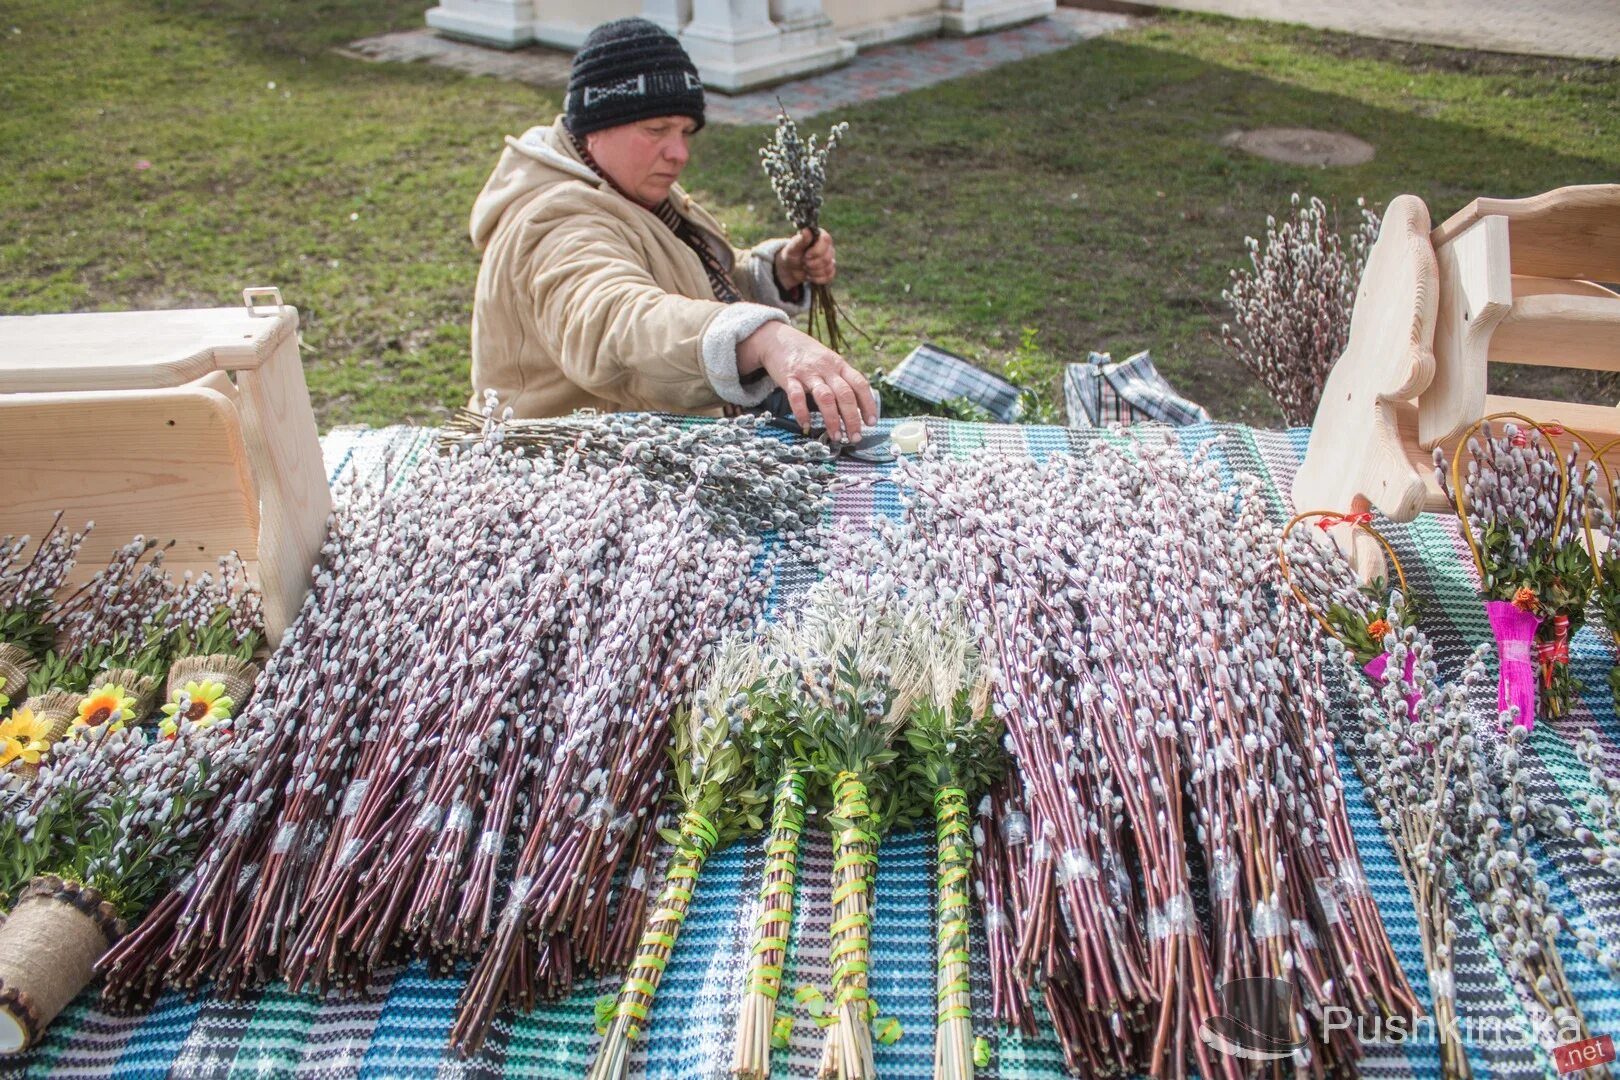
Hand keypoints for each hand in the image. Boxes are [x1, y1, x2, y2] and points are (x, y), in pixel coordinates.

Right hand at [736, 321, 875, 441]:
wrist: (778, 339)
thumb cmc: (808, 356)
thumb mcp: (829, 362)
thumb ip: (842, 380)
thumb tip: (858, 406)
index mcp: (839, 365)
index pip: (859, 384)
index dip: (868, 404)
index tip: (872, 422)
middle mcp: (826, 368)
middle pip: (845, 394)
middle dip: (852, 418)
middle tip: (855, 437)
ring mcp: (808, 373)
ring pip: (825, 397)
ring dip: (832, 419)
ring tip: (836, 436)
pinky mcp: (789, 377)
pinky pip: (797, 397)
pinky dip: (802, 413)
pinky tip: (806, 425)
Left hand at [774, 228, 836, 290]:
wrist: (790, 268)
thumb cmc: (792, 254)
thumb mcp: (793, 248)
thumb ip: (800, 240)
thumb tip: (806, 230)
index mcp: (819, 237)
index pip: (826, 240)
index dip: (816, 250)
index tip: (806, 255)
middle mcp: (827, 247)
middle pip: (827, 257)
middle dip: (812, 263)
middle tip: (803, 262)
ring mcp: (830, 259)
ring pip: (828, 268)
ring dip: (813, 271)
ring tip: (805, 268)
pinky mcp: (829, 270)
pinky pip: (829, 276)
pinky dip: (817, 278)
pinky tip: (810, 275)